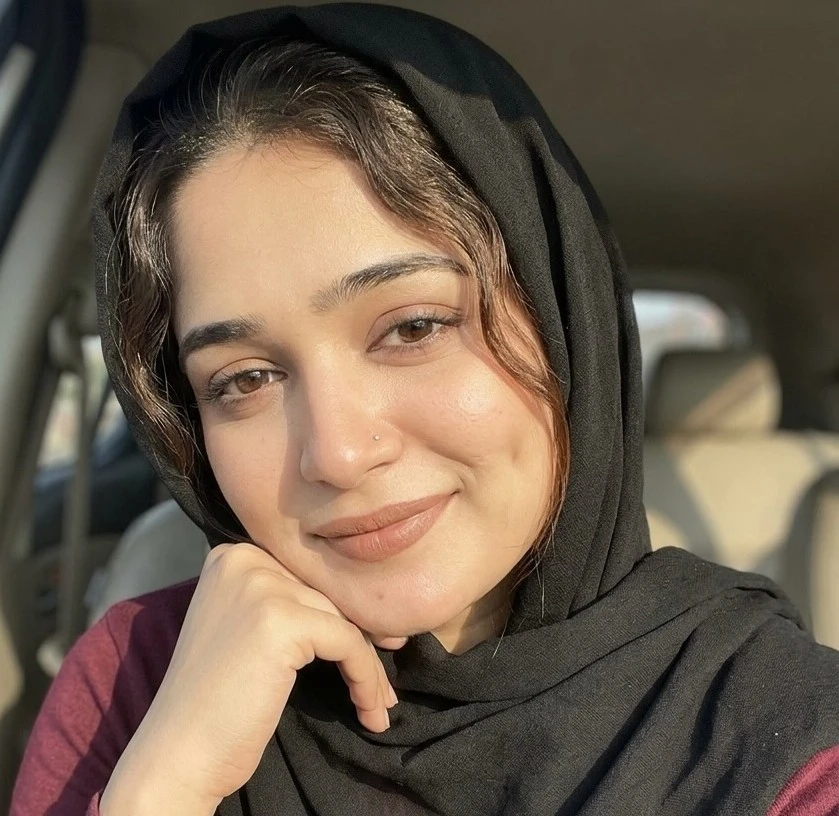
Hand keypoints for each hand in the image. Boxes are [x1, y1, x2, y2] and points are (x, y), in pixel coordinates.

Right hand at [101, 542, 398, 811]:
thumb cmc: (215, 701)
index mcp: (232, 555)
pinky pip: (349, 644)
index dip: (341, 615)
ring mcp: (260, 586)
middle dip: (360, 640)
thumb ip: (288, 602)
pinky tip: (370, 711)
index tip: (374, 648)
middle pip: (327, 594)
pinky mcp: (281, 621)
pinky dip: (366, 679)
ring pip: (343, 619)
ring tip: (376, 703)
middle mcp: (244, 559)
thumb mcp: (246, 629)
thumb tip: (362, 603)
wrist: (177, 756)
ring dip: (366, 666)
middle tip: (383, 682)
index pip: (307, 576)